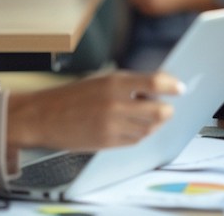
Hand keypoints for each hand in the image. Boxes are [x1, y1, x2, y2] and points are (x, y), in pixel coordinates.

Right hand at [5, 70, 180, 163]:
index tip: (180, 88)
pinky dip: (140, 133)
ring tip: (149, 116)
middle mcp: (116, 104)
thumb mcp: (101, 80)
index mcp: (115, 82)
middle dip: (166, 109)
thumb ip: (129, 83)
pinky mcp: (107, 142)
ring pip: (150, 128)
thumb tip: (159, 84)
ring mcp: (113, 125)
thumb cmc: (72, 96)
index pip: (156, 82)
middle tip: (166, 106)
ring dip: (154, 123)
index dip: (172, 86)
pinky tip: (135, 126)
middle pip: (159, 110)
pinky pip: (135, 139)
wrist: (43, 116)